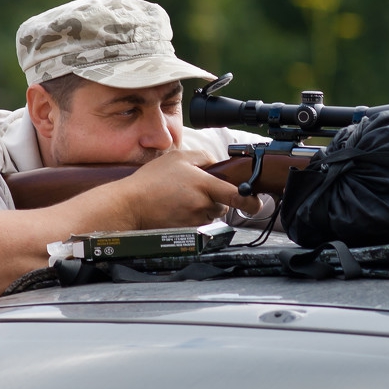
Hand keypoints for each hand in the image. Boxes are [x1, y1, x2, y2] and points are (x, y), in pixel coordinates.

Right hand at [120, 149, 263, 228]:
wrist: (131, 205)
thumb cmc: (151, 181)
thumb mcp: (178, 157)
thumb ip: (203, 157)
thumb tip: (218, 165)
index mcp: (203, 185)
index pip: (236, 195)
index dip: (251, 201)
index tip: (257, 203)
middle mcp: (202, 205)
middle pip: (224, 205)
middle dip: (218, 199)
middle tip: (198, 190)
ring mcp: (195, 220)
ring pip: (212, 214)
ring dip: (205, 208)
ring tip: (183, 198)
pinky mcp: (187, 231)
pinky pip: (199, 223)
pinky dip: (194, 216)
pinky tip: (178, 208)